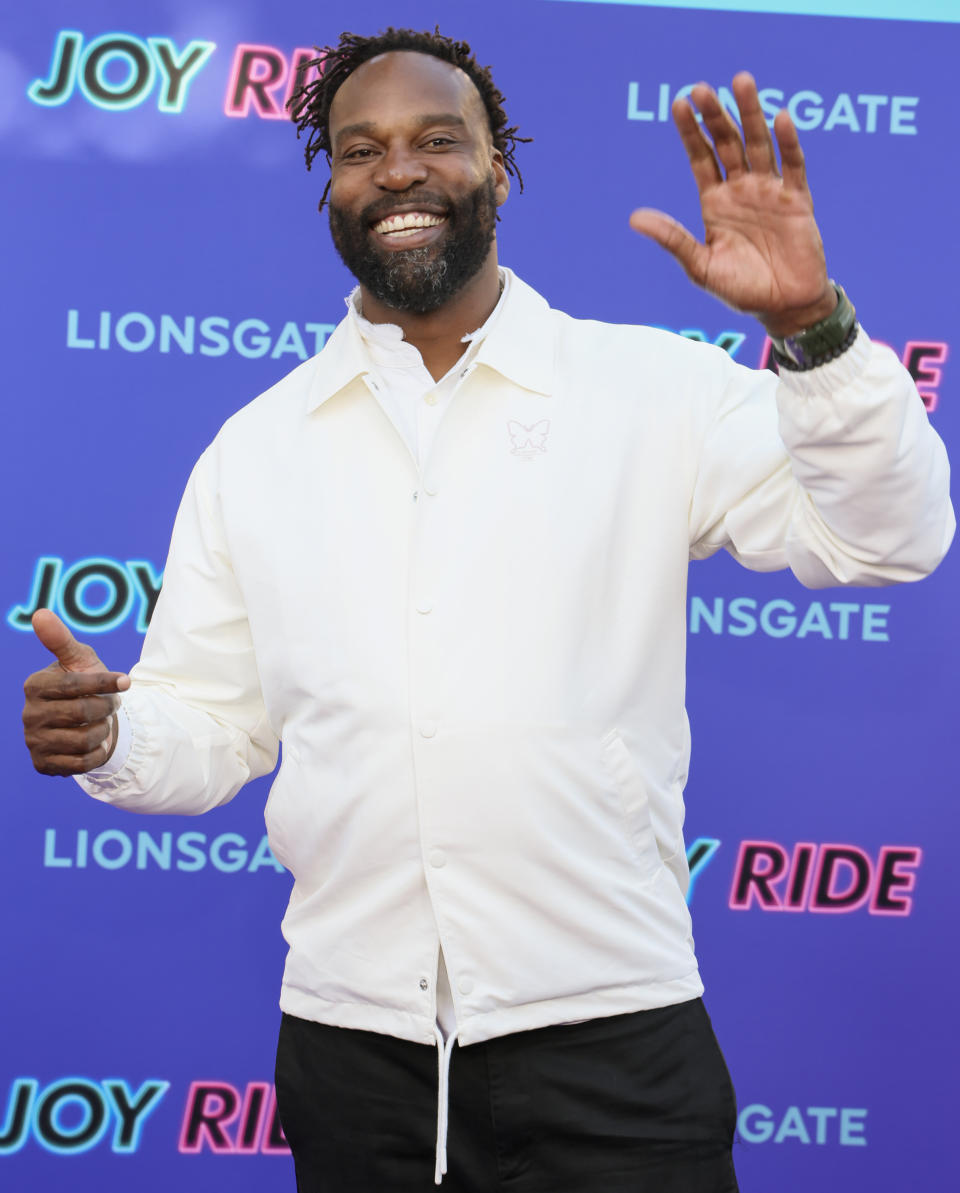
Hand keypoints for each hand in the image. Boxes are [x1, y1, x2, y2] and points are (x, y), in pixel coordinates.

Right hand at [22, 609, 129, 776]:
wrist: (88, 723)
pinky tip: (95, 744)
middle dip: (106, 707)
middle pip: (82, 713)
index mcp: (35, 686)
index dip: (103, 683)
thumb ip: (62, 640)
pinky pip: (83, 764)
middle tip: (111, 704)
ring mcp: (34, 741)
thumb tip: (40, 614)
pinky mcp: (43, 764)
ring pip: (85, 740)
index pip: (73, 684)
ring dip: (103, 731)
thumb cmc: (84, 685)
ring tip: (101, 723)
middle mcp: (29, 714)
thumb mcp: (79, 660)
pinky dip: (98, 753)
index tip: (126, 681)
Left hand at [629, 72, 835, 337]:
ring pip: (759, 144)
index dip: (691, 132)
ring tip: (741, 82)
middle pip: (727, 143)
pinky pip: (793, 166)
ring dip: (752, 114)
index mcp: (715, 203)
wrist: (783, 308)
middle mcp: (741, 190)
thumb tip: (634, 218)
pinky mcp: (798, 200)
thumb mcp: (701, 266)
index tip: (680, 103)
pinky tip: (780, 118)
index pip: (700, 158)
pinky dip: (788, 143)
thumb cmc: (740, 289)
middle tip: (703, 88)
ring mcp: (770, 192)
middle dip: (716, 116)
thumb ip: (672, 239)